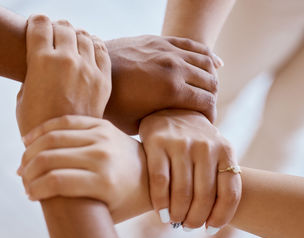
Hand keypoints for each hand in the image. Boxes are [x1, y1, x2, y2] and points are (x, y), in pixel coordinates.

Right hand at [16, 15, 110, 134]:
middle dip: (55, 28)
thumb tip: (39, 61)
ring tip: (70, 44)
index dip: (35, 23)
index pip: (39, 23)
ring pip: (84, 35)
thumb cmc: (37, 124)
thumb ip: (31, 73)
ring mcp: (88, 69)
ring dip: (74, 36)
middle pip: (63, 26)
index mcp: (41, 61)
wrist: (65, 145)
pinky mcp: (103, 79)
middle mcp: (67, 60)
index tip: (36, 29)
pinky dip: (94, 45)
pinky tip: (88, 51)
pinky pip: (101, 50)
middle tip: (53, 37)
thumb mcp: (22, 97)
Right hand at [18, 115, 150, 222]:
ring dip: (31, 150)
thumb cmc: (126, 198)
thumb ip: (74, 207)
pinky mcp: (102, 124)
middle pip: (50, 158)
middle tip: (23, 178)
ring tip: (24, 161)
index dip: (35, 188)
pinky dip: (43, 130)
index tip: (30, 194)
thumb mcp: (104, 213)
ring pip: (53, 137)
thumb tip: (35, 193)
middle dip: (28, 170)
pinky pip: (65, 122)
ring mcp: (102, 136)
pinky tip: (31, 139)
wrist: (152, 173)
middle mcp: (102, 156)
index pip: (55, 181)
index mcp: (104, 183)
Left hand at [104, 35, 221, 133]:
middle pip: (211, 82)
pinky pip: (193, 45)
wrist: (89, 72)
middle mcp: (174, 67)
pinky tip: (214, 64)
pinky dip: (207, 55)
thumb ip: (162, 124)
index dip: (211, 116)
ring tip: (208, 90)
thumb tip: (178, 130)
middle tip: (205, 109)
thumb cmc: (110, 104)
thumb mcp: (137, 124)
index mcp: (171, 90)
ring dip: (211, 77)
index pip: (207, 102)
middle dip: (212, 98)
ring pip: (205, 61)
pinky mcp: (159, 41)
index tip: (206, 124)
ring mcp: (167, 50)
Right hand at [139, 110, 240, 232]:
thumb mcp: (215, 152)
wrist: (172, 109)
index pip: (230, 193)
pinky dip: (160, 202)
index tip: (210, 229)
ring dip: (177, 214)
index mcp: (225, 150)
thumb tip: (212, 221)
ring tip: (174, 220)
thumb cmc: (196, 141)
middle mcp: (206, 146)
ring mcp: (181, 143)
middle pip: (204, 196)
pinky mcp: (157, 142)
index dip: (221, 217)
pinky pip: (160, 181)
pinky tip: (161, 211)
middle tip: (188, 226)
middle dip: (195, 219)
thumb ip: (217, 179)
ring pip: (181, 192)